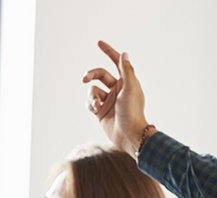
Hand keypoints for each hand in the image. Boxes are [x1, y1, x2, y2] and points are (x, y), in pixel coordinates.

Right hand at [83, 40, 150, 154]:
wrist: (129, 135)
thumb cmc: (133, 111)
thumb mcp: (131, 88)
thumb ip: (127, 70)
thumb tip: (124, 54)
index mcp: (126, 82)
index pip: (117, 62)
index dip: (109, 52)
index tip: (98, 43)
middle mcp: (117, 90)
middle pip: (99, 74)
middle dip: (91, 74)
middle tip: (84, 78)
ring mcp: (108, 100)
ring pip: (92, 90)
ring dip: (92, 96)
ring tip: (98, 106)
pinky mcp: (101, 111)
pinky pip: (90, 102)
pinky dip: (91, 104)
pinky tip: (96, 111)